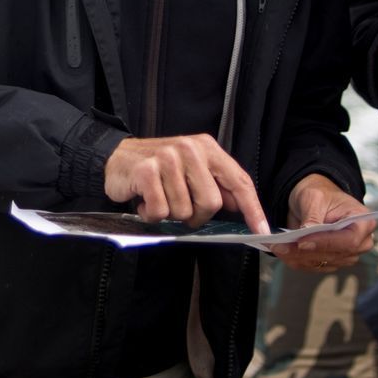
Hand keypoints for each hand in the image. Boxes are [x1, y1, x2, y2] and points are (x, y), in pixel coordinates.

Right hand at [104, 133, 267, 231]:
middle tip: (179, 206)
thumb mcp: (192, 169)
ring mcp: (167, 159)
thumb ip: (216, 184)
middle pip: (210, 203)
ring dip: (170, 214)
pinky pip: (160, 212)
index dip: (252, 208)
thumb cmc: (158, 168)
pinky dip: (152, 214)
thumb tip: (241, 207)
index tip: (261, 229)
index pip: (238, 180)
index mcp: (206, 147)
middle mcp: (189, 149)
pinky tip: (145, 200)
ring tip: (159, 198)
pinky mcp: (146, 172)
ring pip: (183, 211)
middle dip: (196, 215)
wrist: (116, 157)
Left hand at [267, 175, 373, 272]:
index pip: (349, 240)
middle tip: (279, 246)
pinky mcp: (331, 262)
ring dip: (296, 257)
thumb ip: (313, 217)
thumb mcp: (314, 198)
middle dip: (304, 252)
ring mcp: (346, 255)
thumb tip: (306, 233)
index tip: (302, 242)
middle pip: (333, 256)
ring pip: (320, 264)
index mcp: (363, 222)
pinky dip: (295, 260)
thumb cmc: (319, 193)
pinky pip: (312, 266)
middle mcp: (360, 243)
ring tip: (276, 247)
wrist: (314, 200)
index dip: (325, 243)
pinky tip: (282, 251)